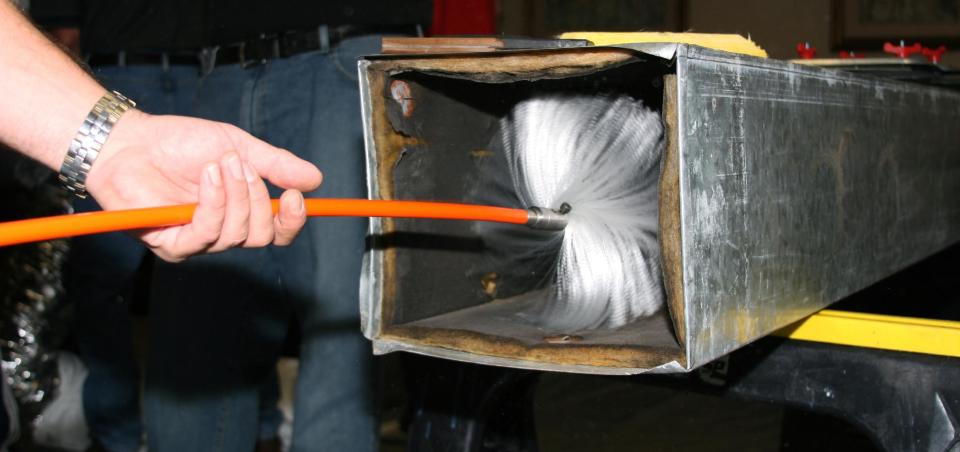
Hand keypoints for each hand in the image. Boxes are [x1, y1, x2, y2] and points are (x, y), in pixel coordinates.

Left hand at [85, 110, 322, 261]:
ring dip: (234, 195)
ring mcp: (197, 241)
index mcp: (240, 212)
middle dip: (258, 198)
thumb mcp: (237, 146)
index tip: (298, 197)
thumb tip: (315, 178)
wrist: (131, 141)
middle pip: (261, 236)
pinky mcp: (172, 244)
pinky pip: (206, 234)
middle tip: (241, 164)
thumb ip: (275, 165)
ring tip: (219, 162)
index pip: (277, 232)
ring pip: (236, 234)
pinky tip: (208, 176)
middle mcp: (221, 232)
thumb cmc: (179, 144)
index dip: (292, 221)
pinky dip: (213, 203)